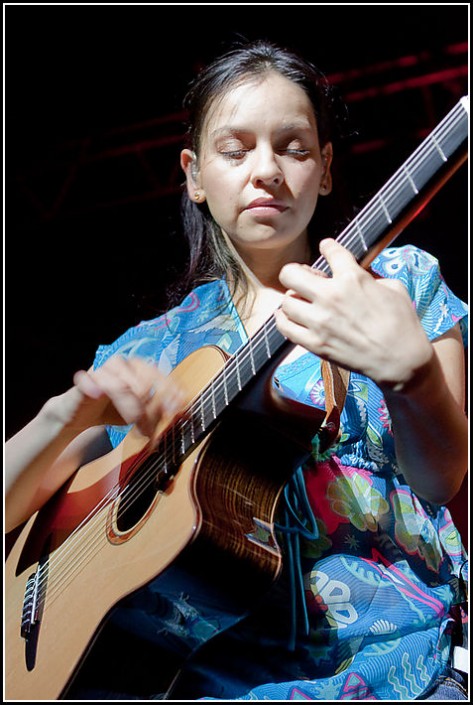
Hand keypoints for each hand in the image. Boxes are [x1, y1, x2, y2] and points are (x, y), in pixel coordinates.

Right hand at [44, 356, 185, 437]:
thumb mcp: (139, 413)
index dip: (171, 392)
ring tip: (135, 424)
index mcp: (138, 367)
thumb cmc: (111, 410)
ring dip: (131, 408)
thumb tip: (180, 413)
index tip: (179, 409)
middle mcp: (122, 364)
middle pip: (144, 381)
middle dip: (151, 408)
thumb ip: (158, 411)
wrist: (79, 416)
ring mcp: (102, 369)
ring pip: (122, 385)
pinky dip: (94, 386)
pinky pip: (90, 380)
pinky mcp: (83, 379)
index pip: (159, 375)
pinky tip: (99, 395)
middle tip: (151, 429)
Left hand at [275, 238, 432, 388]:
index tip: (325, 248)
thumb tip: (356, 274)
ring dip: (292, 299)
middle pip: (290, 274)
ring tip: (300, 302)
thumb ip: (368, 277)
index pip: (330, 250)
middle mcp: (330, 296)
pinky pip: (285, 327)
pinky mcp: (315, 343)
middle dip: (295, 272)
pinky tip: (290, 317)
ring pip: (286, 302)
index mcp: (352, 278)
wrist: (400, 359)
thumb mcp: (392, 287)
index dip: (327, 246)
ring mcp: (319, 322)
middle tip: (303, 278)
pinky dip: (284, 320)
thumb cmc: (402, 322)